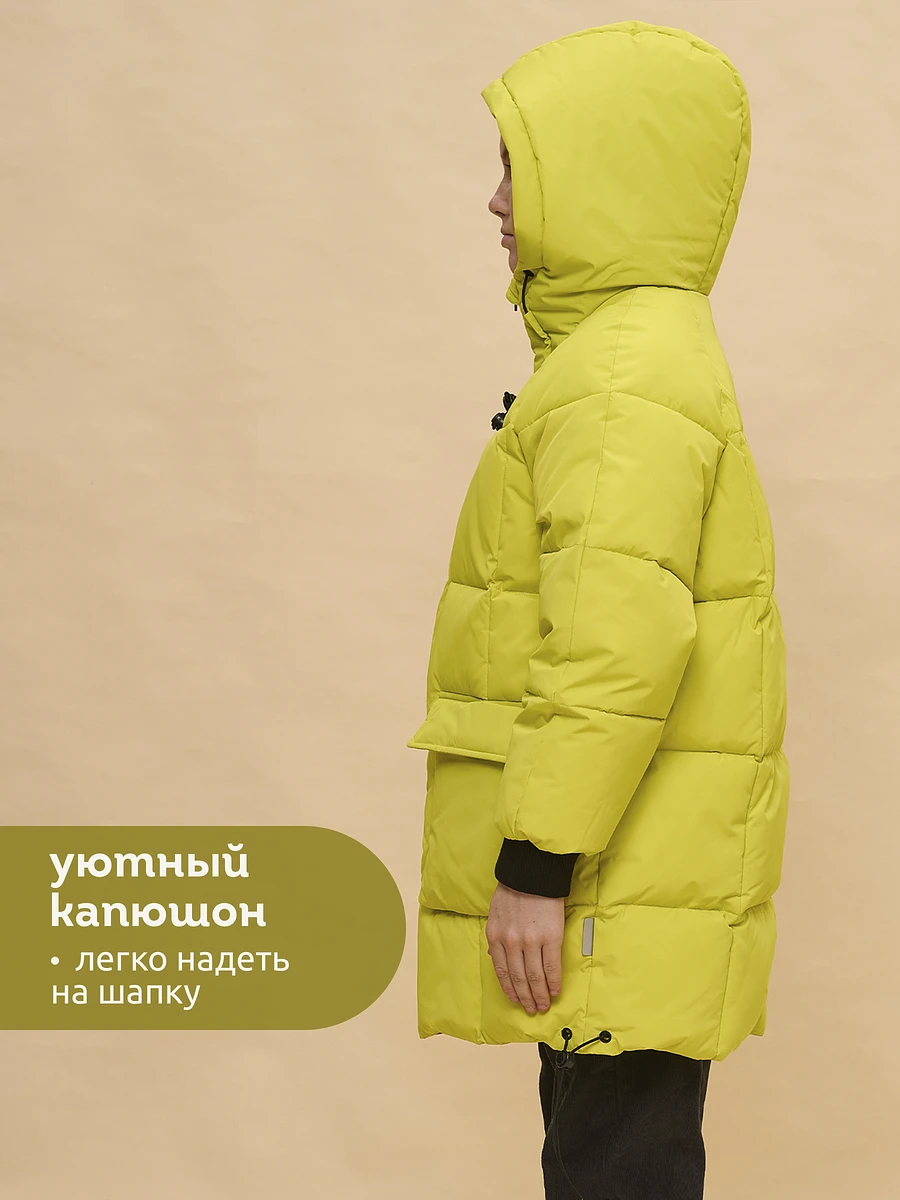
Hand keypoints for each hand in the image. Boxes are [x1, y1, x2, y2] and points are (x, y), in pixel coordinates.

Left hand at [485, 881, 564, 1013]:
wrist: (532, 873)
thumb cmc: (514, 890)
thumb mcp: (496, 913)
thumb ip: (497, 937)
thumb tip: (498, 959)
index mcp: (496, 936)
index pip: (502, 971)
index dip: (509, 989)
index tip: (516, 1000)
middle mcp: (511, 942)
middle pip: (518, 978)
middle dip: (525, 997)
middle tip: (532, 1009)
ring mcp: (530, 941)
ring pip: (534, 977)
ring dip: (540, 994)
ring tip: (543, 1005)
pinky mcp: (550, 937)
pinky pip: (551, 967)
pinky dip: (553, 982)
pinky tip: (555, 990)